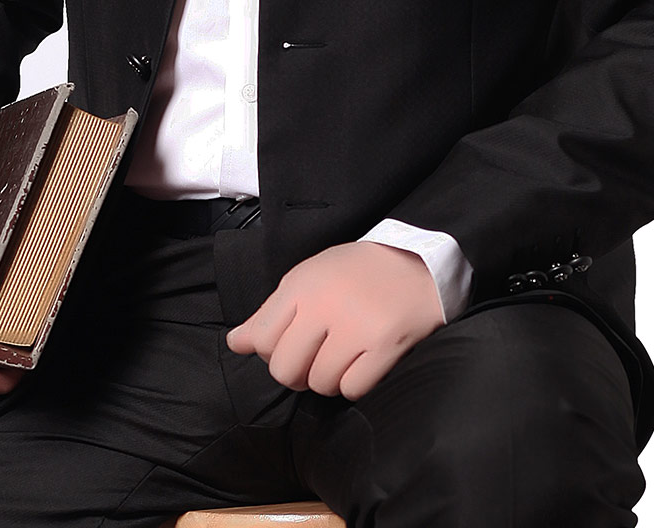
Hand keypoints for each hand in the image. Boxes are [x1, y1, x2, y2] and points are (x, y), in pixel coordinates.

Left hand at [225, 241, 444, 401]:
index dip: (273, 351)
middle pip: (285, 369)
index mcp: (302, 285)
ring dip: (329, 378)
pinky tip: (364, 361)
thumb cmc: (357, 274)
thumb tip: (235, 343)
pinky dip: (355, 383)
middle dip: (298, 372)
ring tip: (345, 354)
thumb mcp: (308, 279)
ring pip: (319, 383)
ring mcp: (355, 326)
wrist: (418, 266)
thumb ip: (269, 313)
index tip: (291, 344)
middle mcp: (324, 304)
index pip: (262, 339)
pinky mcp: (384, 346)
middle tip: (317, 356)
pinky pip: (352, 389)